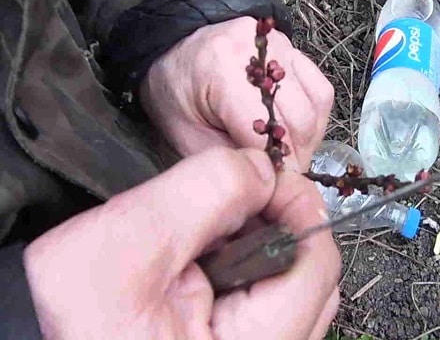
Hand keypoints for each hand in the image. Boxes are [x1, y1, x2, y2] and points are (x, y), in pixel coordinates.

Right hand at [23, 148, 340, 338]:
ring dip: (261, 242)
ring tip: (212, 229)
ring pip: (289, 286)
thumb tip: (261, 169)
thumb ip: (205, 194)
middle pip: (311, 278)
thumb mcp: (128, 242)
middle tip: (237, 198)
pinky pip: (264, 297)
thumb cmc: (73, 318)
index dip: (297, 206)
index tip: (264, 175)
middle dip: (278, 223)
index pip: (317, 267)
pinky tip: (208, 253)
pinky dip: (244, 263)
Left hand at [139, 17, 334, 171]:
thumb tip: (271, 180)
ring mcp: (280, 45)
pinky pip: (319, 89)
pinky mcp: (293, 48)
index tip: (277, 191)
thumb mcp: (187, 136)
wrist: (175, 55)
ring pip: (317, 102)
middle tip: (287, 180)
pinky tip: (297, 132)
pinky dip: (315, 116)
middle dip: (297, 156)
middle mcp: (257, 51)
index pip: (264, 129)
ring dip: (309, 138)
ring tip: (292, 157)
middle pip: (298, 116)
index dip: (275, 166)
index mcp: (221, 70)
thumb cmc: (175, 96)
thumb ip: (229, 159)